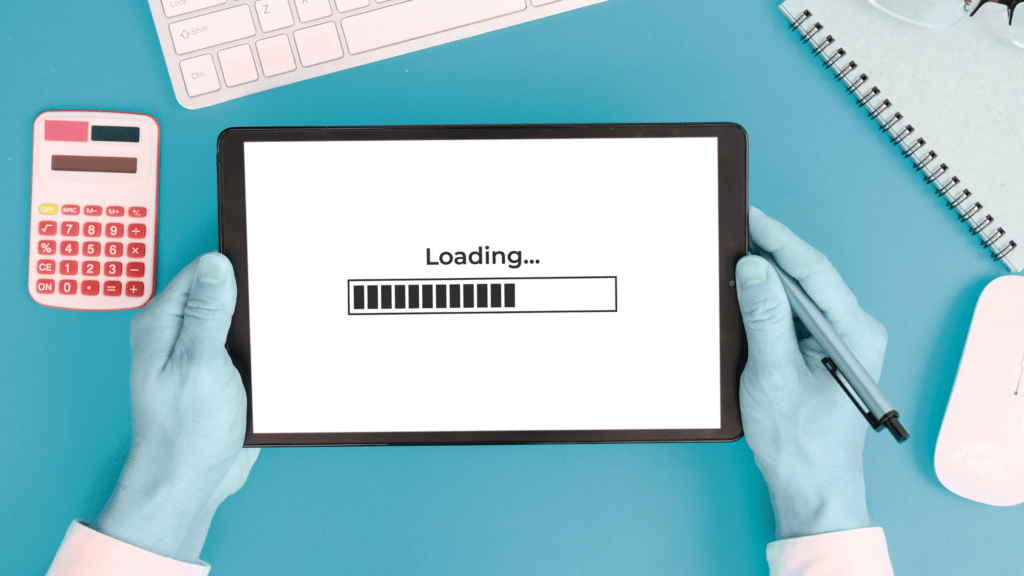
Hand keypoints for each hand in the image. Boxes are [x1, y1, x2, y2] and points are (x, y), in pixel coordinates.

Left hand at [93, 253, 258, 562]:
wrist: (192, 481)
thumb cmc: (186, 431)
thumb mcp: (200, 363)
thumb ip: (208, 312)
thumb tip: (216, 264)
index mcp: (162, 323)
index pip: (202, 272)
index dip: (234, 272)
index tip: (262, 278)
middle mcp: (178, 335)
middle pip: (222, 294)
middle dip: (251, 300)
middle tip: (269, 317)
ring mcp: (199, 355)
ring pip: (239, 322)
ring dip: (260, 329)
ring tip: (273, 342)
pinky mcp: (220, 374)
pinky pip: (247, 348)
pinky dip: (263, 351)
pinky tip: (273, 360)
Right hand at [736, 208, 887, 539]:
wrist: (809, 485)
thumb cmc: (799, 442)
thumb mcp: (774, 376)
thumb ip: (765, 319)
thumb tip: (753, 270)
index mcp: (854, 333)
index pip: (815, 271)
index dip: (780, 240)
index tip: (750, 218)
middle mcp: (851, 330)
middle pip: (807, 276)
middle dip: (769, 251)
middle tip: (733, 228)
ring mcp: (835, 340)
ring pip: (796, 293)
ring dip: (764, 276)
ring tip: (731, 252)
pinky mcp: (816, 350)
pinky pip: (790, 313)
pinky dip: (764, 300)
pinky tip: (741, 293)